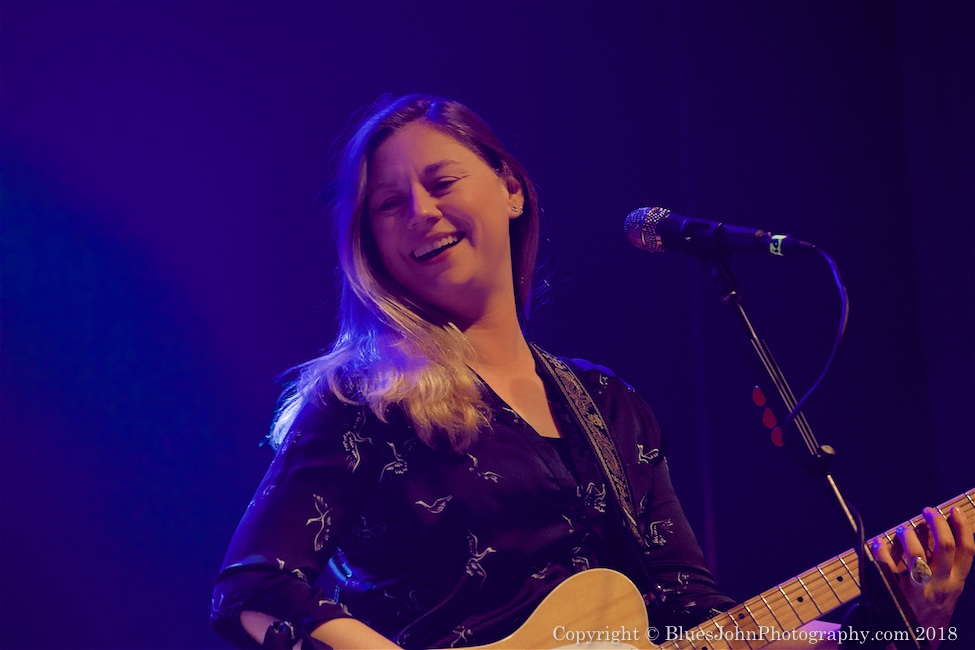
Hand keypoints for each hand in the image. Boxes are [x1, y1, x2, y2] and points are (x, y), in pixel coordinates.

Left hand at [871, 507, 973, 648]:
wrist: (918, 642)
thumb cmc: (932, 611)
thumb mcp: (948, 590)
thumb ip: (946, 566)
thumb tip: (935, 532)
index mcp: (957, 583)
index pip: (967, 550)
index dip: (962, 527)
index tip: (952, 510)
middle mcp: (943, 586)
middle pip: (945, 547)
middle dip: (936, 523)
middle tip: (926, 511)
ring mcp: (921, 591)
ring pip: (917, 556)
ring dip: (909, 536)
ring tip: (903, 529)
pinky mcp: (899, 595)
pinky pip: (887, 568)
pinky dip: (881, 552)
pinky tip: (877, 544)